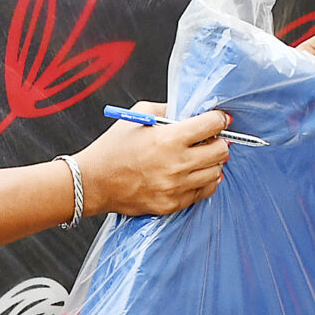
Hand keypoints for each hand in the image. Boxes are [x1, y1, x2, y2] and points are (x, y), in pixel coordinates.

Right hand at [73, 105, 229, 215]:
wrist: (93, 182)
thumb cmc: (113, 147)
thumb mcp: (137, 116)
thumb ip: (166, 110)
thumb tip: (189, 111)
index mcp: (169, 138)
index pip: (212, 125)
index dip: (220, 119)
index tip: (220, 119)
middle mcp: (176, 164)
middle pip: (221, 150)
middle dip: (220, 141)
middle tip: (212, 139)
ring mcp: (175, 187)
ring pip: (215, 172)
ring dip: (212, 162)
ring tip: (201, 157)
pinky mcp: (172, 204)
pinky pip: (203, 192)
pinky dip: (203, 181)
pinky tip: (194, 174)